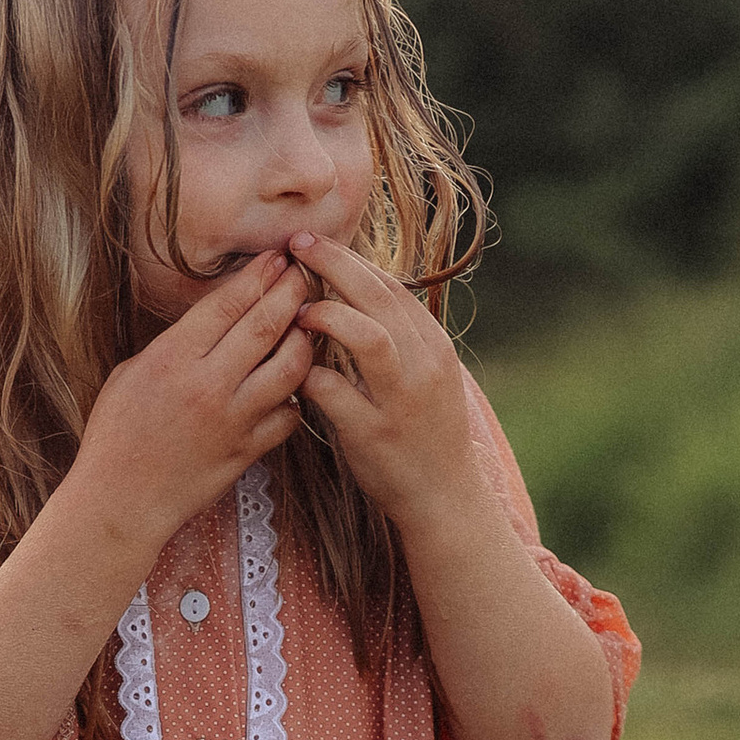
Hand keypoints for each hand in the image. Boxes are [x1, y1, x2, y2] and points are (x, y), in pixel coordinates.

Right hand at [68, 248, 313, 566]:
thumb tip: (215, 317)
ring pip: (291, 366)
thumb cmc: (116, 434)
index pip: (228, 303)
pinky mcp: (247, 452)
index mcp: (172, 358)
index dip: (258, 274)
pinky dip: (296, 395)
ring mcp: (233, 420)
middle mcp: (207, 385)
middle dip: (292, 291)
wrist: (120, 501)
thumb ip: (176, 344)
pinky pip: (289, 415)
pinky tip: (292, 384)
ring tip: (307, 325)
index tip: (277, 257)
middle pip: (266, 324)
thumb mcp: (132, 372)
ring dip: (305, 339)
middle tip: (305, 274)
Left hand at [285, 235, 487, 538]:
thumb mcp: (423, 374)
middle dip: (333, 264)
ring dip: (328, 315)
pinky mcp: (375, 434)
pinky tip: (295, 372)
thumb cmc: (423, 432)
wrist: (444, 496)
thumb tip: (355, 290)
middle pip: (379, 296)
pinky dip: (310, 375)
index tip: (314, 242)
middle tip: (295, 247)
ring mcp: (401, 400)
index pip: (390, 286)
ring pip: (368, 337)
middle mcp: (423, 365)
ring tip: (299, 311)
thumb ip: (395, 336)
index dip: (349, 258)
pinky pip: (335, 392)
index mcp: (432, 346)